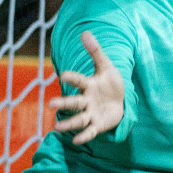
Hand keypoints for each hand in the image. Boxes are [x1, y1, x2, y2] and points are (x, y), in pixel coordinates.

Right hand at [53, 31, 125, 145]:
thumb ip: (95, 52)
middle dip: (64, 104)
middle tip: (51, 105)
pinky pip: (90, 131)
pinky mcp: (98, 125)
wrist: (121, 101)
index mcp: (88, 85)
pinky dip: (84, 136)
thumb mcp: (106, 67)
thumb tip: (85, 32)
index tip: (63, 76)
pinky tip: (76, 140)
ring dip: (68, 123)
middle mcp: (87, 101)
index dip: (72, 78)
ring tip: (57, 127)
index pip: (79, 81)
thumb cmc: (110, 83)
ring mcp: (92, 114)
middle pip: (74, 103)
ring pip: (79, 119)